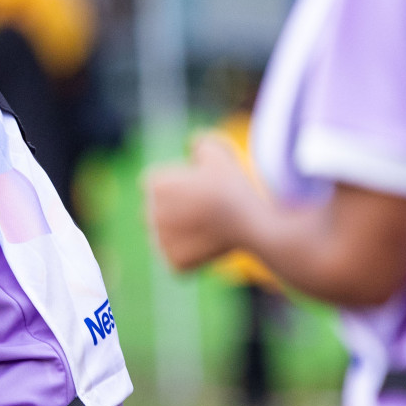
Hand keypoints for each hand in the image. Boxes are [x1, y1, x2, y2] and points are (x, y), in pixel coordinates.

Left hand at [144, 133, 260, 271]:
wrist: (254, 224)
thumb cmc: (234, 188)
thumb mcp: (218, 154)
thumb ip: (200, 144)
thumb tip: (192, 144)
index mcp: (154, 185)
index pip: (157, 185)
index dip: (179, 185)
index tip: (199, 189)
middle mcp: (151, 213)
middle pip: (159, 211)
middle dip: (177, 210)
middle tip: (205, 210)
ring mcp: (161, 240)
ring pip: (167, 236)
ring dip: (182, 233)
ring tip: (209, 227)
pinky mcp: (174, 262)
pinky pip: (177, 258)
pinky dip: (191, 255)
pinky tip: (209, 245)